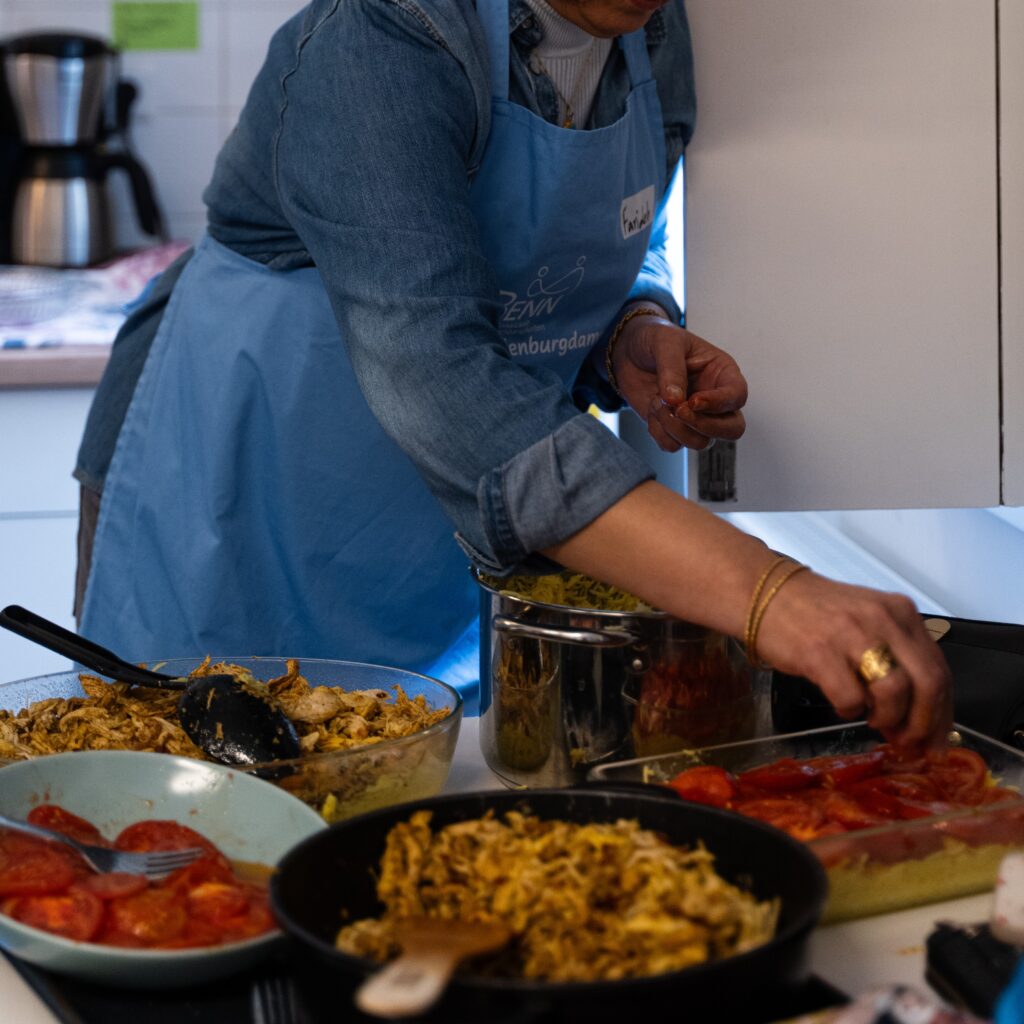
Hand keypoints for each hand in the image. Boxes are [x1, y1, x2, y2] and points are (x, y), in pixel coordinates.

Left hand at [610, 309, 747, 450]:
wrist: (628, 351)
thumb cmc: (655, 339)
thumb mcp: (665, 342)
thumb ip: (672, 369)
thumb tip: (675, 400)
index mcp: (722, 373)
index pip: (737, 396)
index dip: (719, 404)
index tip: (693, 400)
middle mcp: (714, 399)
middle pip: (732, 429)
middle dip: (705, 427)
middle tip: (679, 411)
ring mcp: (695, 417)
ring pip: (700, 442)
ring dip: (675, 428)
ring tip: (658, 402)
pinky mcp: (673, 428)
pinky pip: (672, 445)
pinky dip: (659, 432)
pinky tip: (653, 409)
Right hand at [754, 569, 953, 749]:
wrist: (764, 593)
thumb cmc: (815, 613)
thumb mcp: (867, 621)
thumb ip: (896, 657)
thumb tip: (916, 717)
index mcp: (901, 613)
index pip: (940, 669)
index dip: (942, 714)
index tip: (935, 741)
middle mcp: (883, 620)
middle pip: (928, 683)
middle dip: (923, 724)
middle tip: (909, 743)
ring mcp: (851, 635)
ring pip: (895, 692)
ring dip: (889, 719)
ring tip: (874, 721)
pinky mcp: (819, 653)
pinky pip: (851, 698)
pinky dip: (850, 711)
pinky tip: (843, 705)